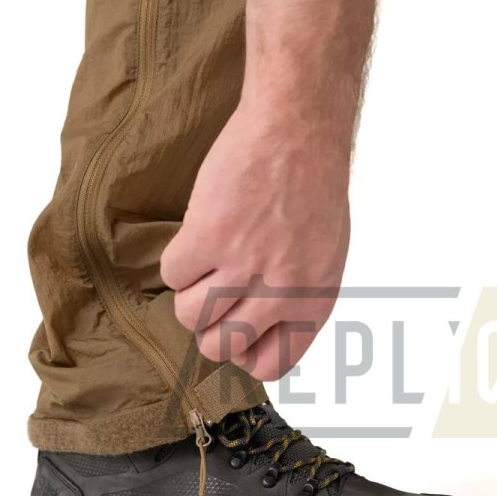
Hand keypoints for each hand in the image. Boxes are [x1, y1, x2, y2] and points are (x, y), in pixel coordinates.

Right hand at [160, 102, 350, 381]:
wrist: (299, 130)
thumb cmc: (313, 192)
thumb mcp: (325, 260)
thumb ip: (298, 302)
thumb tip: (261, 337)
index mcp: (314, 302)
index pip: (271, 365)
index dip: (245, 352)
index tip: (236, 328)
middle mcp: (282, 291)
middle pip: (220, 347)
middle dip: (207, 327)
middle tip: (212, 294)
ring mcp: (245, 265)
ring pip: (188, 316)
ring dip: (188, 292)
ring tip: (207, 261)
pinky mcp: (209, 236)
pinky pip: (171, 274)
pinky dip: (177, 258)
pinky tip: (198, 234)